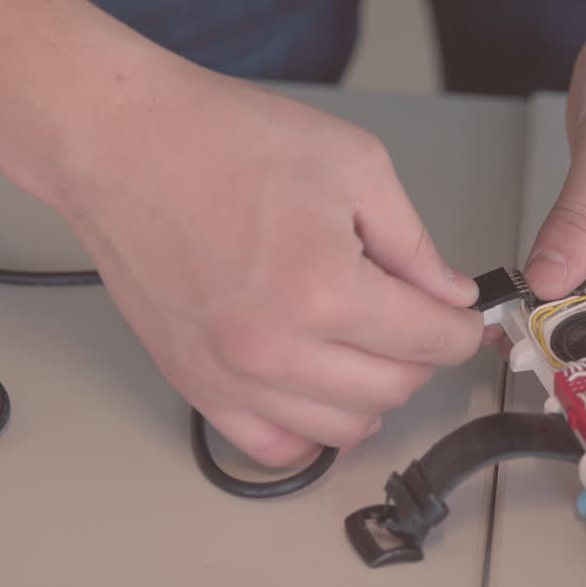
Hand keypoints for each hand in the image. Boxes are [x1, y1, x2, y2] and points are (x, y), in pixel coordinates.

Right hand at [53, 66, 484, 466]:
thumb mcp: (353, 165)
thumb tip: (448, 293)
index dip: (461, 329)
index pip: (432, 342)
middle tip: (418, 322)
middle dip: (423, 357)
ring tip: (371, 349)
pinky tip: (322, 391)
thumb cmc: (222, 140)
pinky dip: (310, 431)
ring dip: (374, 394)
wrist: (123, 143)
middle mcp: (277, 347)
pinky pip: (272, 446)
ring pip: (344, 428)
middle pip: (396, 389)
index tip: (462, 320)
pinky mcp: (196, 383)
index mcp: (324, 289)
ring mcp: (231, 375)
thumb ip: (413, 242)